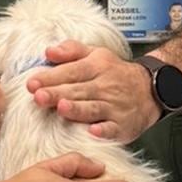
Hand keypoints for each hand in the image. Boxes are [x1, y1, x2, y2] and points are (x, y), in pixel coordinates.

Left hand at [27, 42, 160, 141]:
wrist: (150, 90)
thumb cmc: (114, 72)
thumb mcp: (96, 54)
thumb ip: (71, 50)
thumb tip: (48, 51)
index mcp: (96, 67)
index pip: (71, 71)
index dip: (51, 77)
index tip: (32, 83)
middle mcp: (105, 86)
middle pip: (78, 90)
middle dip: (57, 93)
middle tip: (38, 96)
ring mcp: (114, 107)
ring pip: (93, 108)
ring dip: (77, 109)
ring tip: (61, 108)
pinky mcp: (122, 125)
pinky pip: (112, 128)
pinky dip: (103, 130)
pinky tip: (92, 131)